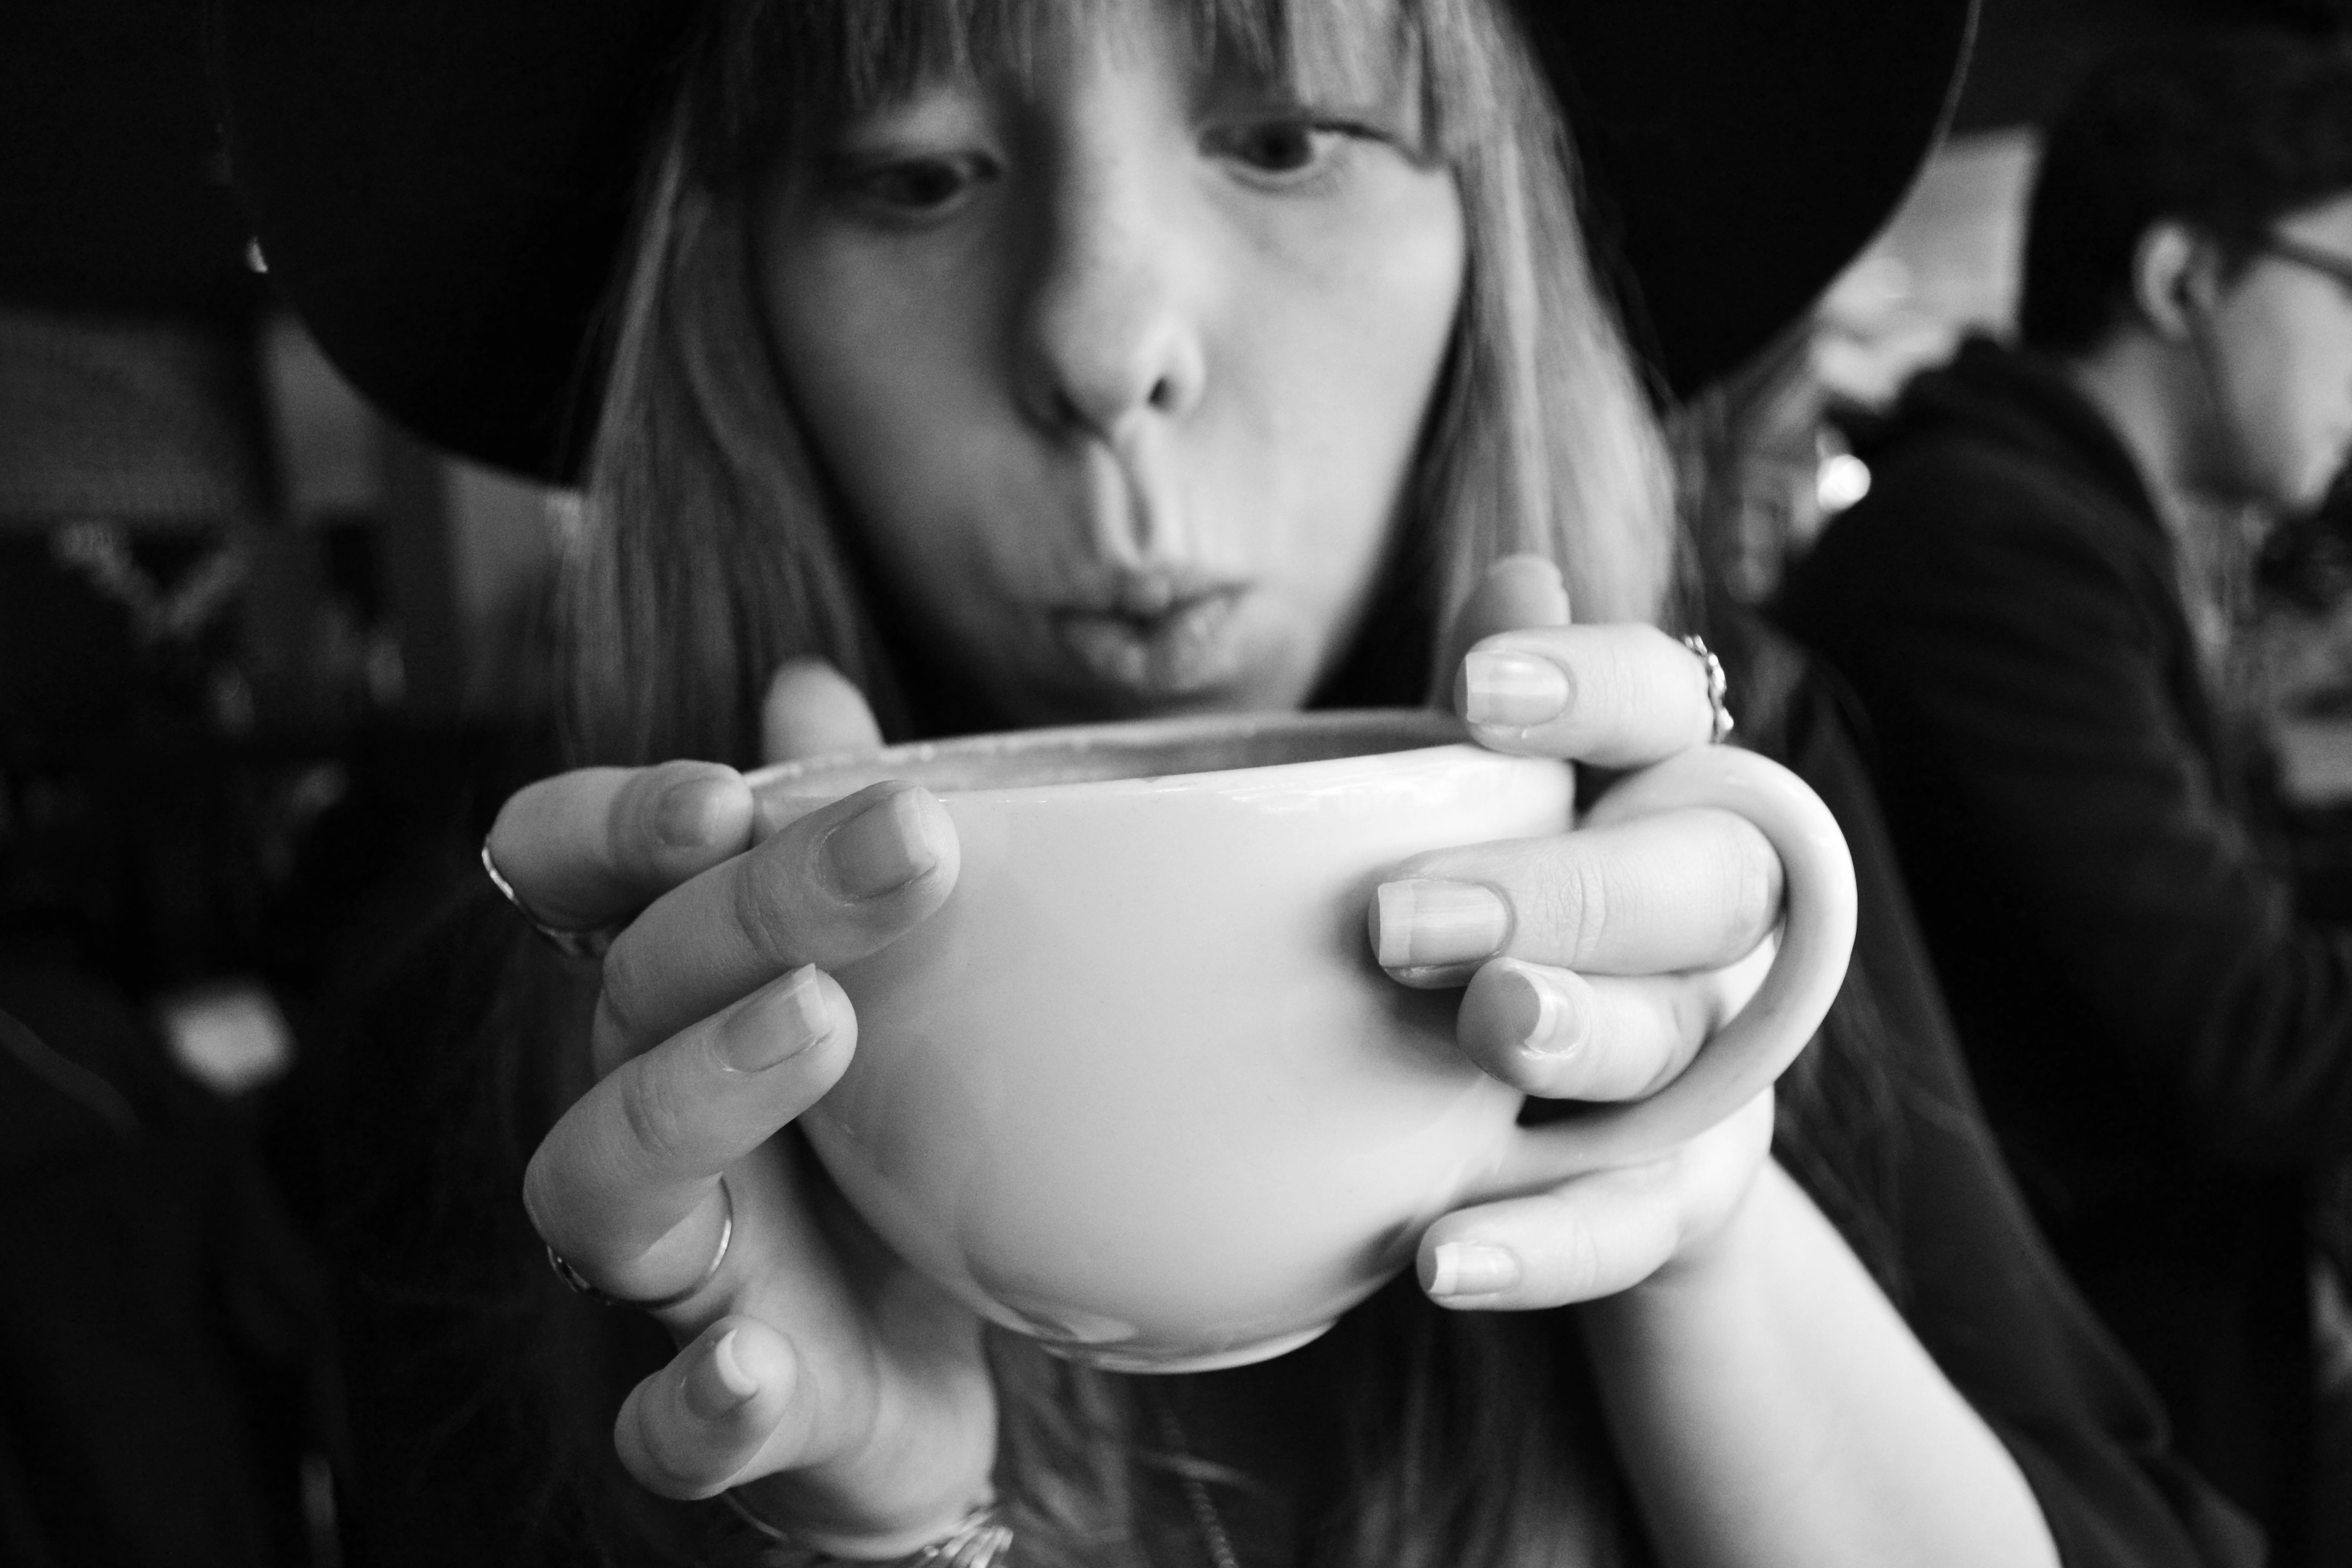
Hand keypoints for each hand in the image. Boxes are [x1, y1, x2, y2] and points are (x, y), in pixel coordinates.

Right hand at [491, 661, 998, 1555]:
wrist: (932, 1379)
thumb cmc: (895, 1155)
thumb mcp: (899, 986)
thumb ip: (842, 843)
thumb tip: (809, 688)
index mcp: (679, 997)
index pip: (570, 876)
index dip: (612, 822)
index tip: (726, 789)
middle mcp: (647, 1116)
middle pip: (630, 993)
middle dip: (749, 909)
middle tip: (901, 849)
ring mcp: (681, 1273)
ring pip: (600, 1184)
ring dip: (687, 1097)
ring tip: (815, 1025)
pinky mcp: (731, 1415)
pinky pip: (666, 1423)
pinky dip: (696, 1401)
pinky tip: (753, 1365)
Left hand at [1381, 558, 1786, 1308]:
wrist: (1575, 1151)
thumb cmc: (1512, 933)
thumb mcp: (1491, 832)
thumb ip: (1494, 734)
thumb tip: (1517, 568)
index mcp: (1658, 796)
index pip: (1666, 704)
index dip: (1592, 685)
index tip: (1475, 691)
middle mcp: (1714, 919)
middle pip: (1696, 878)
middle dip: (1564, 889)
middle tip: (1403, 919)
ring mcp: (1710, 1057)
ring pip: (1675, 1037)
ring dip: (1579, 1032)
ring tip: (1480, 1034)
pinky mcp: (1689, 1189)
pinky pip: (1636, 1221)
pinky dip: (1544, 1245)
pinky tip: (1439, 1258)